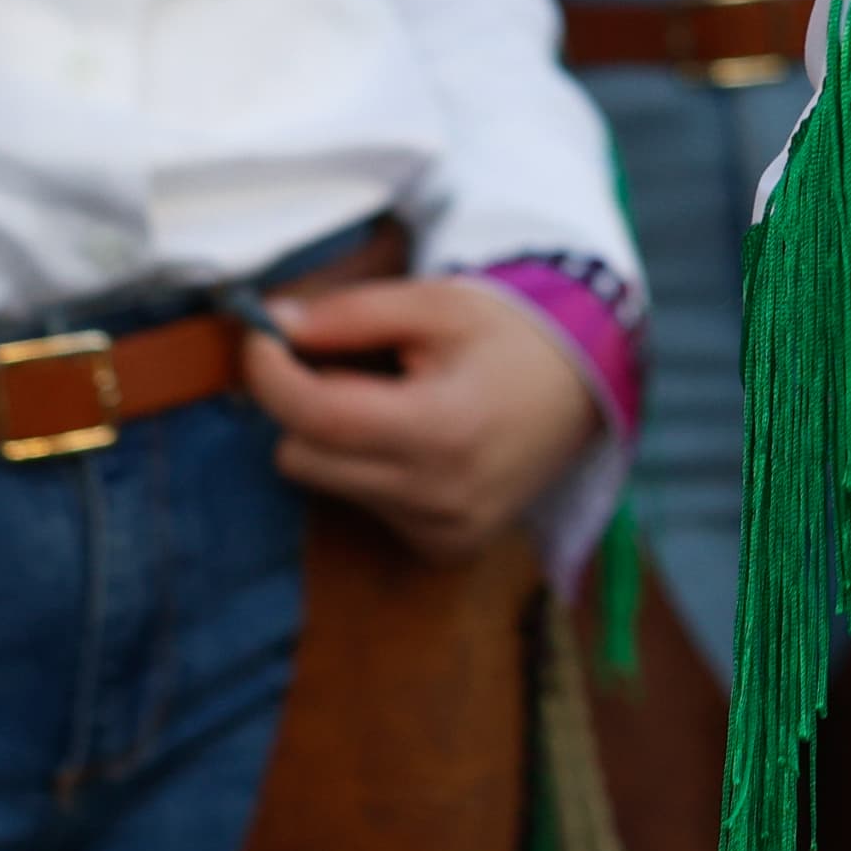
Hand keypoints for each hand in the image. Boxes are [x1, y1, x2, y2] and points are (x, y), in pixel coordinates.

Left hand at [243, 278, 603, 562]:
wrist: (587, 384)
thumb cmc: (510, 333)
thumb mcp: (437, 302)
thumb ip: (351, 313)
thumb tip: (271, 326)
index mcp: (440, 426)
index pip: (315, 414)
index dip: (271, 374)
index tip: (262, 337)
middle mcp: (439, 495)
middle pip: (303, 456)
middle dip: (308, 404)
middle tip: (347, 366)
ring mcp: (444, 529)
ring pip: (329, 484)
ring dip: (342, 441)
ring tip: (400, 403)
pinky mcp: (446, 548)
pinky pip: (367, 510)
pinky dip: (376, 473)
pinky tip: (423, 443)